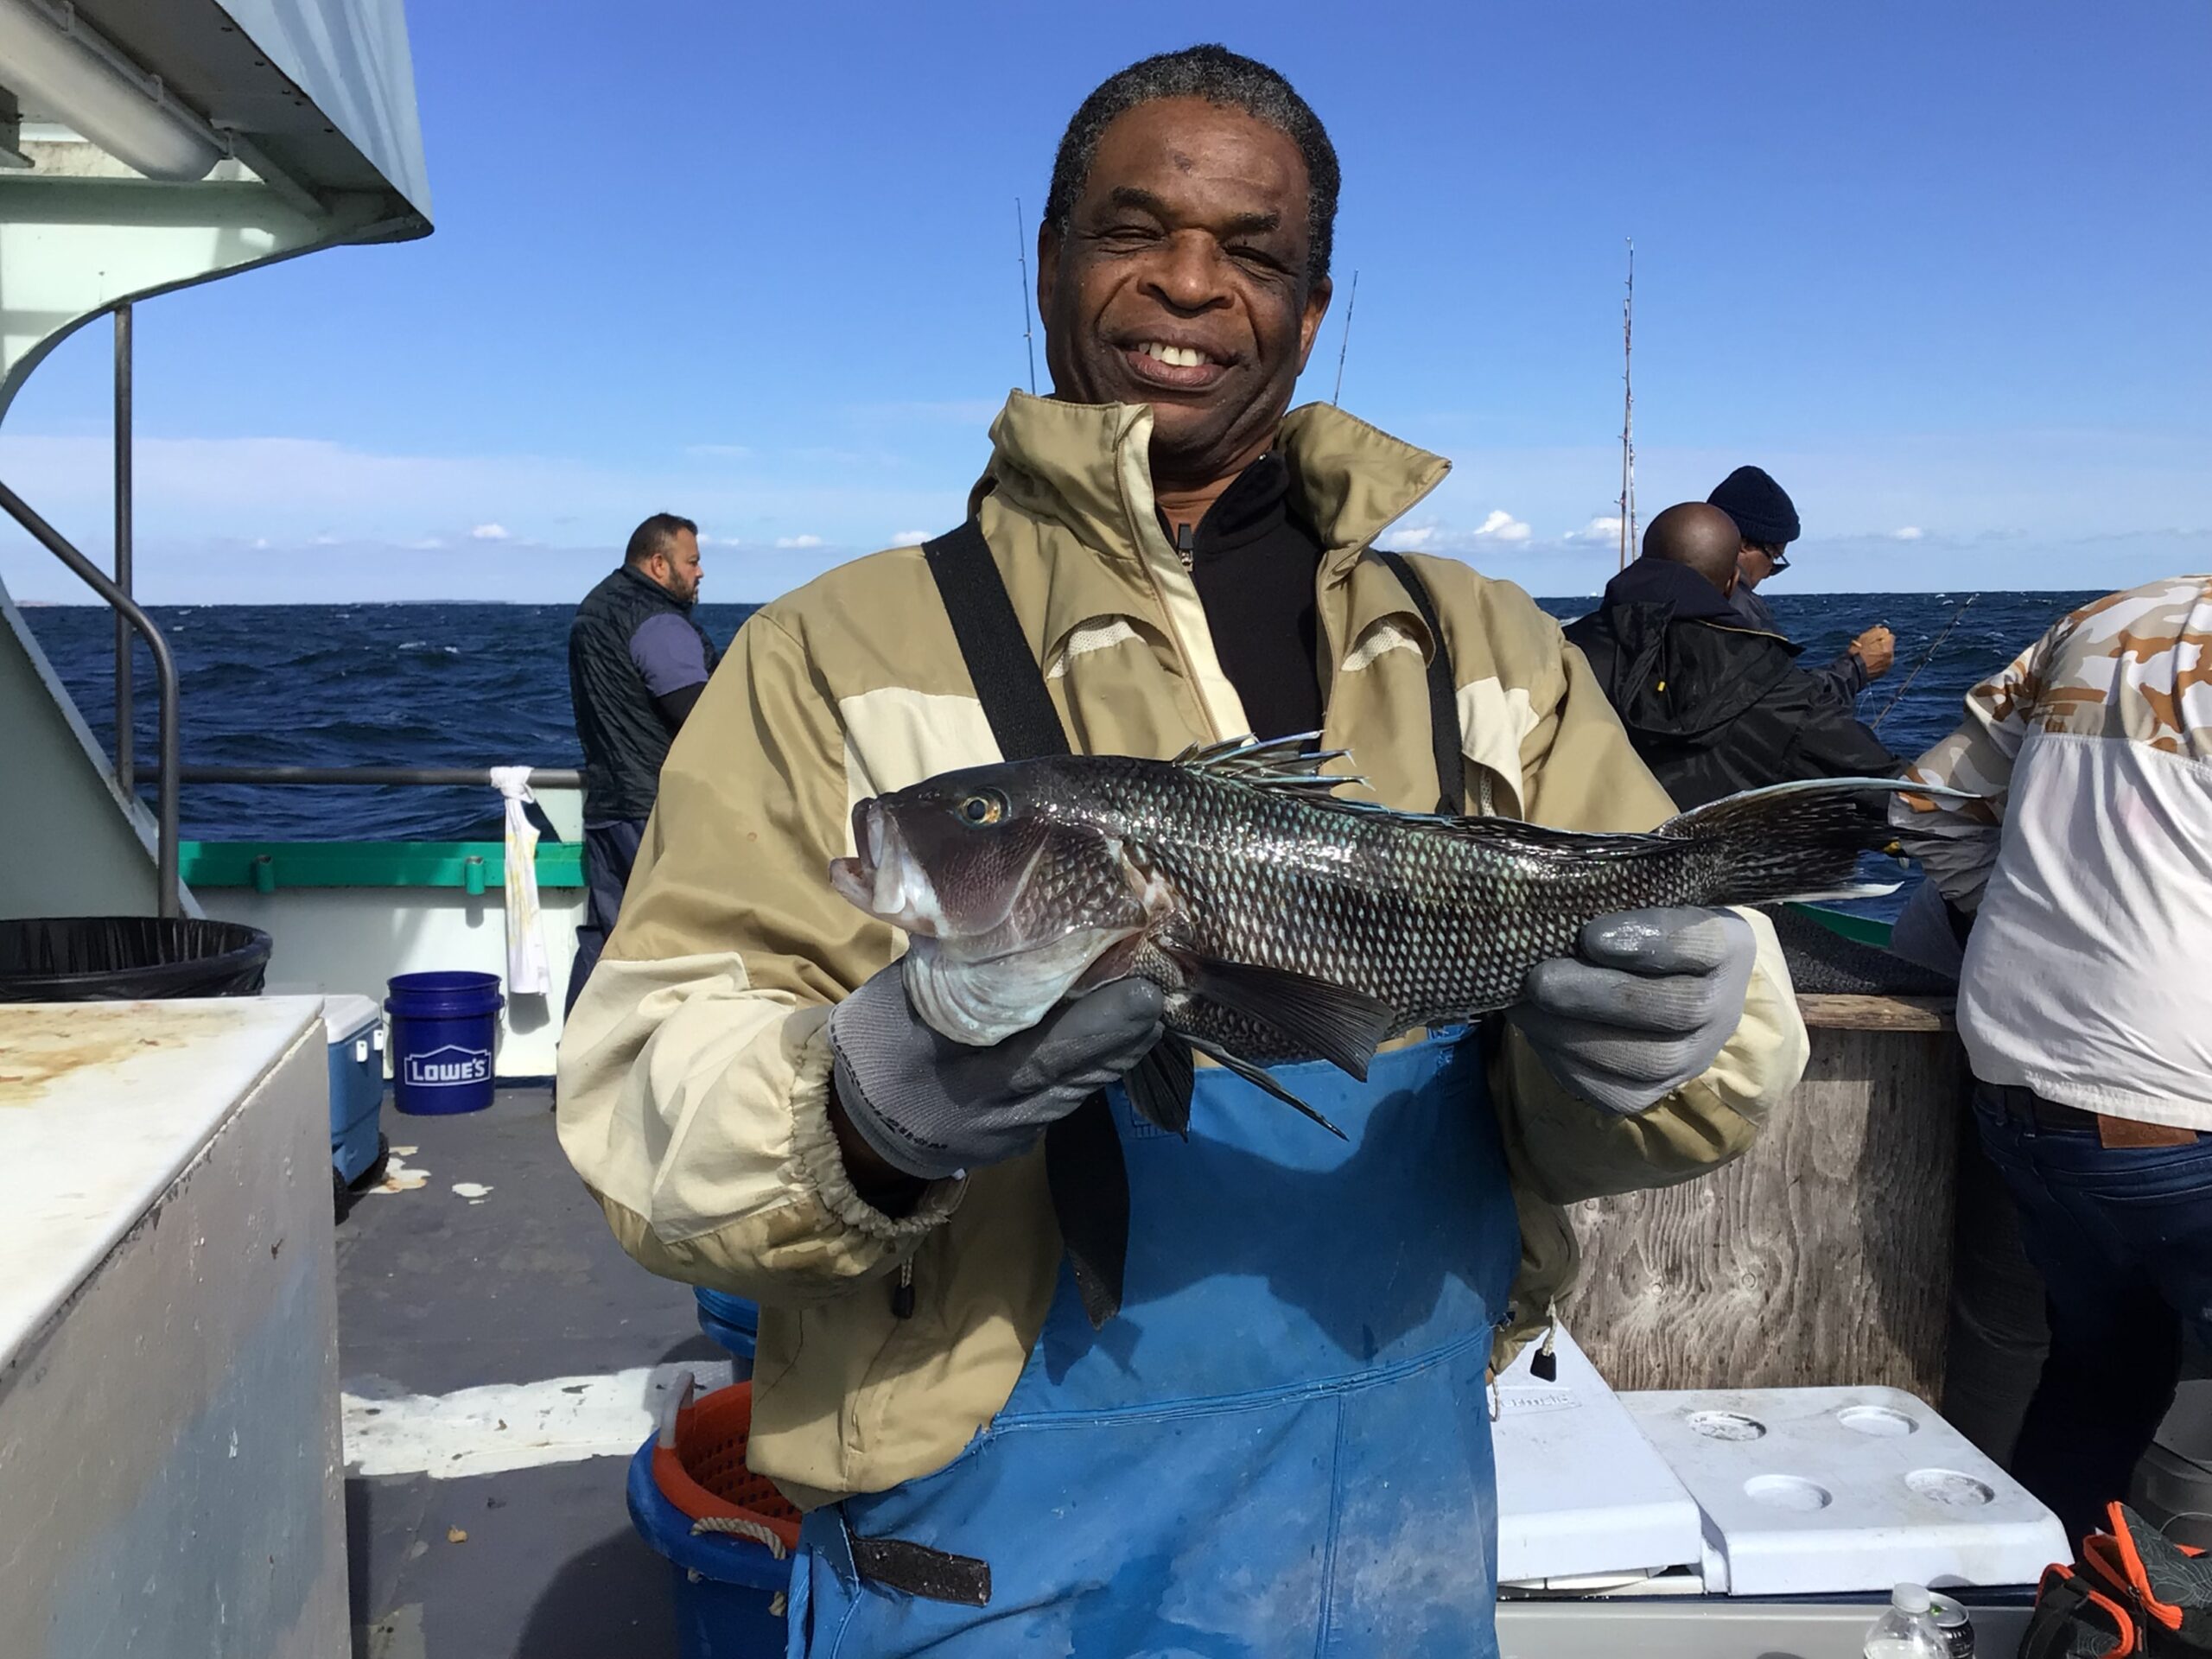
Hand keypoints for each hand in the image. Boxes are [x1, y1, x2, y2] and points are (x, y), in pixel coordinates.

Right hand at [827, 966, 1164, 1180]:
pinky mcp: (1028, 1131)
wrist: (854, 1126)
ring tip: (1147, 992)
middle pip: (1088, 1070)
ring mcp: (1023, 1127)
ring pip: (1088, 1083)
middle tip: (1162, 977)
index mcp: (972, 1078)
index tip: (1145, 991)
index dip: (1105, 1023)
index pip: (1054, 1054)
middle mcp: (1010, 1112)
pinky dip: (1096, 1058)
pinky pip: (1074, 1091)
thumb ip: (953, 965)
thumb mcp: (899, 1002)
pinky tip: (1114, 1026)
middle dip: (1129, 1025)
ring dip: (1120, 1041)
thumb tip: (999, 910)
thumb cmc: (874, 1050)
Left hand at [1509, 908, 1755, 1116]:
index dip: (1651, 941)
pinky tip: (1534, 1031)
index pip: (1704, 943)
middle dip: (1600, 995)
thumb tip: (1549, 901)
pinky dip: (1566, 1062)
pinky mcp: (1654, 1093)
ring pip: (1646, 1060)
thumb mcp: (1640, 900)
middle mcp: (1723, 1006)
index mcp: (1727, 944)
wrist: (1654, 984)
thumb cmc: (1638, 927)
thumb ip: (1613, 898)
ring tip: (1525, 1005)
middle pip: (1678, 1009)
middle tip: (1541, 979)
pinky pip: (1614, 1091)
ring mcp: (1694, 1057)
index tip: (1592, 934)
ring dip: (1574, 1034)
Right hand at [1850, 625, 1895, 677]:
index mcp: (1888, 647)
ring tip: (1867, 656)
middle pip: (1888, 646)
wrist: (1853, 672)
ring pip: (1885, 655)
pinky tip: (1868, 663)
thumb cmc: (1857, 654)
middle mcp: (1890, 657)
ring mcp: (1887, 666)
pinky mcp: (1882, 673)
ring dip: (1879, 654)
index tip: (1871, 638)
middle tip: (1868, 647)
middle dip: (1880, 645)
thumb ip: (1877, 632)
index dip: (1880, 635)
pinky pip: (1882, 664)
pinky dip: (1877, 662)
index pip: (1889, 636)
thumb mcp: (1865, 637)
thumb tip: (1884, 630)